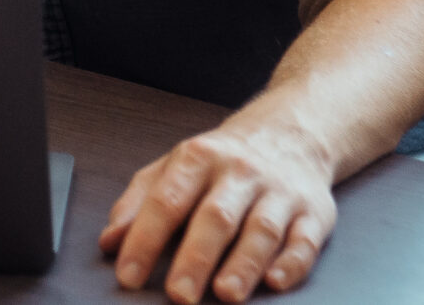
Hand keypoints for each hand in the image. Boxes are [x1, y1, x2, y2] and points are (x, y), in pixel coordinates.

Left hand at [99, 116, 336, 302]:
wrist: (288, 135)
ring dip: (245, 264)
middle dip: (196, 258)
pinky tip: (276, 282)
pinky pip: (305, 240)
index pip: (166, 200)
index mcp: (197, 160)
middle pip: (216, 216)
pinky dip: (292, 263)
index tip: (128, 275)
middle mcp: (239, 173)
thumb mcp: (172, 169)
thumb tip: (109, 242)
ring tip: (226, 295)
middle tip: (178, 295)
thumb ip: (138, 204)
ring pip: (262, 229)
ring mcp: (279, 192)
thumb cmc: (219, 162)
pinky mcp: (314, 213)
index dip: (144, 239)